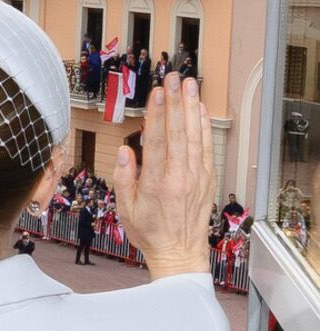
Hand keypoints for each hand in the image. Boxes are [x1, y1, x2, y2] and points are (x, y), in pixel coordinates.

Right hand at [111, 73, 214, 280]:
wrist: (179, 253)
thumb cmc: (151, 233)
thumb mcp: (126, 211)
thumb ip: (124, 179)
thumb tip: (125, 152)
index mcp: (156, 184)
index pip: (156, 140)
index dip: (157, 114)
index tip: (157, 93)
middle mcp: (179, 177)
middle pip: (177, 131)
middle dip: (175, 101)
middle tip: (173, 78)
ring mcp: (196, 176)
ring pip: (194, 134)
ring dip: (191, 107)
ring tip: (189, 85)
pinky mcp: (207, 178)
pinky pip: (206, 146)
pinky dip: (203, 126)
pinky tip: (199, 109)